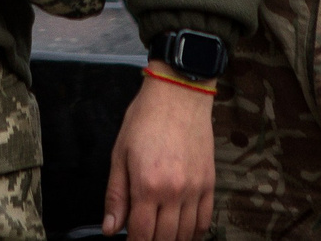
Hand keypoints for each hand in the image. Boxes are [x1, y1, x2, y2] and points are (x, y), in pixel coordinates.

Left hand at [102, 68, 214, 240]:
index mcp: (147, 185)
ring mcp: (194, 189)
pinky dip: (194, 233)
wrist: (178, 95)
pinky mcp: (209, 183)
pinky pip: (204, 220)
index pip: (141, 234)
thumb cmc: (145, 119)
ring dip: (172, 240)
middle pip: (164, 239)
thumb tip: (110, 229)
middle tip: (143, 236)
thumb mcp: (120, 154)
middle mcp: (174, 191)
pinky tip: (182, 231)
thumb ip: (115, 196)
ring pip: (185, 234)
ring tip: (160, 235)